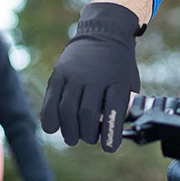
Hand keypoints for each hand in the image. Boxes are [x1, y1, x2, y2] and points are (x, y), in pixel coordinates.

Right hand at [41, 2, 142, 151]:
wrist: (104, 32)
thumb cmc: (119, 63)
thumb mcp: (129, 81)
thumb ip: (124, 104)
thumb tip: (117, 132)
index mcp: (116, 80)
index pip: (113, 111)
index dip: (110, 134)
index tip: (109, 148)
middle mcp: (94, 77)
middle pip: (86, 114)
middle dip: (87, 134)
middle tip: (88, 139)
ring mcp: (75, 74)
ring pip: (67, 109)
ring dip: (69, 130)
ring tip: (73, 138)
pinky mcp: (59, 73)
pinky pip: (51, 99)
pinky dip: (50, 118)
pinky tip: (53, 128)